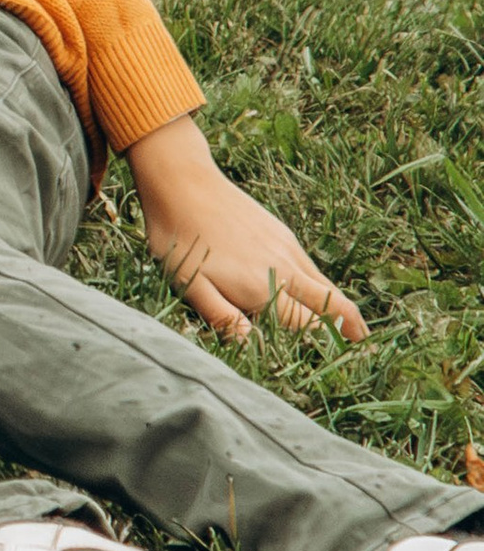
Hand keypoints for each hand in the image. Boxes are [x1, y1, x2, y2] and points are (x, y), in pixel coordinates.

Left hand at [127, 116, 364, 342]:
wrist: (183, 181)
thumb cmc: (179, 238)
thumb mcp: (191, 284)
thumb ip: (224, 319)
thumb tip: (252, 347)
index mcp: (262, 288)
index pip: (308, 328)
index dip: (328, 350)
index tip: (346, 369)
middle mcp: (284, 269)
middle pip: (332, 306)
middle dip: (353, 333)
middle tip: (370, 356)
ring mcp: (287, 248)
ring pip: (327, 286)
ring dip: (344, 311)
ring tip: (358, 334)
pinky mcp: (283, 234)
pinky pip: (314, 268)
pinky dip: (327, 288)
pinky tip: (324, 297)